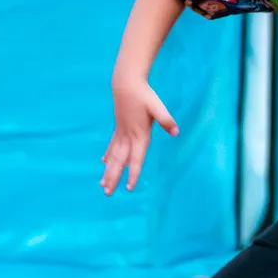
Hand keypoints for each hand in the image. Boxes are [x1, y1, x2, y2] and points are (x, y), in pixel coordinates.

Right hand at [101, 74, 178, 193]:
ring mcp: (121, 133)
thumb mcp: (158, 107)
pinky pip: (112, 145)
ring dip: (108, 171)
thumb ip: (166, 120)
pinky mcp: (118, 128)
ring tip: (102, 185)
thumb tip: (176, 132)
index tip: (129, 187)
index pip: (136, 159)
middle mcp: (128, 137)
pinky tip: (103, 162)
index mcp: (139, 135)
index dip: (132, 173)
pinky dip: (108, 155)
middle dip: (113, 178)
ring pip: (113, 156)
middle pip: (119, 162)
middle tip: (107, 194)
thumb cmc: (144, 95)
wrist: (126, 83)